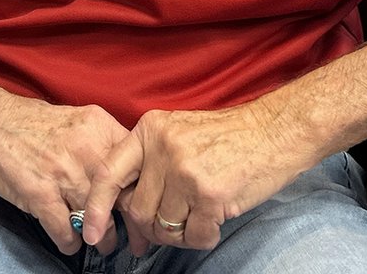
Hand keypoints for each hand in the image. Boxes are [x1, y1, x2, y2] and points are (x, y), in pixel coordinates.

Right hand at [0, 79, 129, 254]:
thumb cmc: (28, 121)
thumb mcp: (77, 119)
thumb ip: (101, 142)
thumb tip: (124, 170)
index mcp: (99, 127)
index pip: (136, 166)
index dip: (143, 192)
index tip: (145, 207)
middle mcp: (86, 149)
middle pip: (122, 196)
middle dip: (130, 223)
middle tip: (133, 238)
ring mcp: (63, 173)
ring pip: (98, 219)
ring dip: (101, 237)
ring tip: (101, 243)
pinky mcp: (39, 194)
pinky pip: (65, 231)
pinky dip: (70, 242)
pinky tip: (70, 242)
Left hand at [82, 102, 310, 254]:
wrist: (275, 130)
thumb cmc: (228, 136)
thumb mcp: (178, 132)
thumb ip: (149, 161)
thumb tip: (123, 207)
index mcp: (150, 129)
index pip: (109, 172)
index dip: (96, 207)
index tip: (91, 232)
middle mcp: (163, 148)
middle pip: (138, 210)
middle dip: (151, 227)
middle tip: (169, 227)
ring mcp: (186, 171)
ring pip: (164, 227)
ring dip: (179, 233)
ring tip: (198, 217)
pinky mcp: (210, 194)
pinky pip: (193, 236)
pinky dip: (203, 236)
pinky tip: (214, 220)